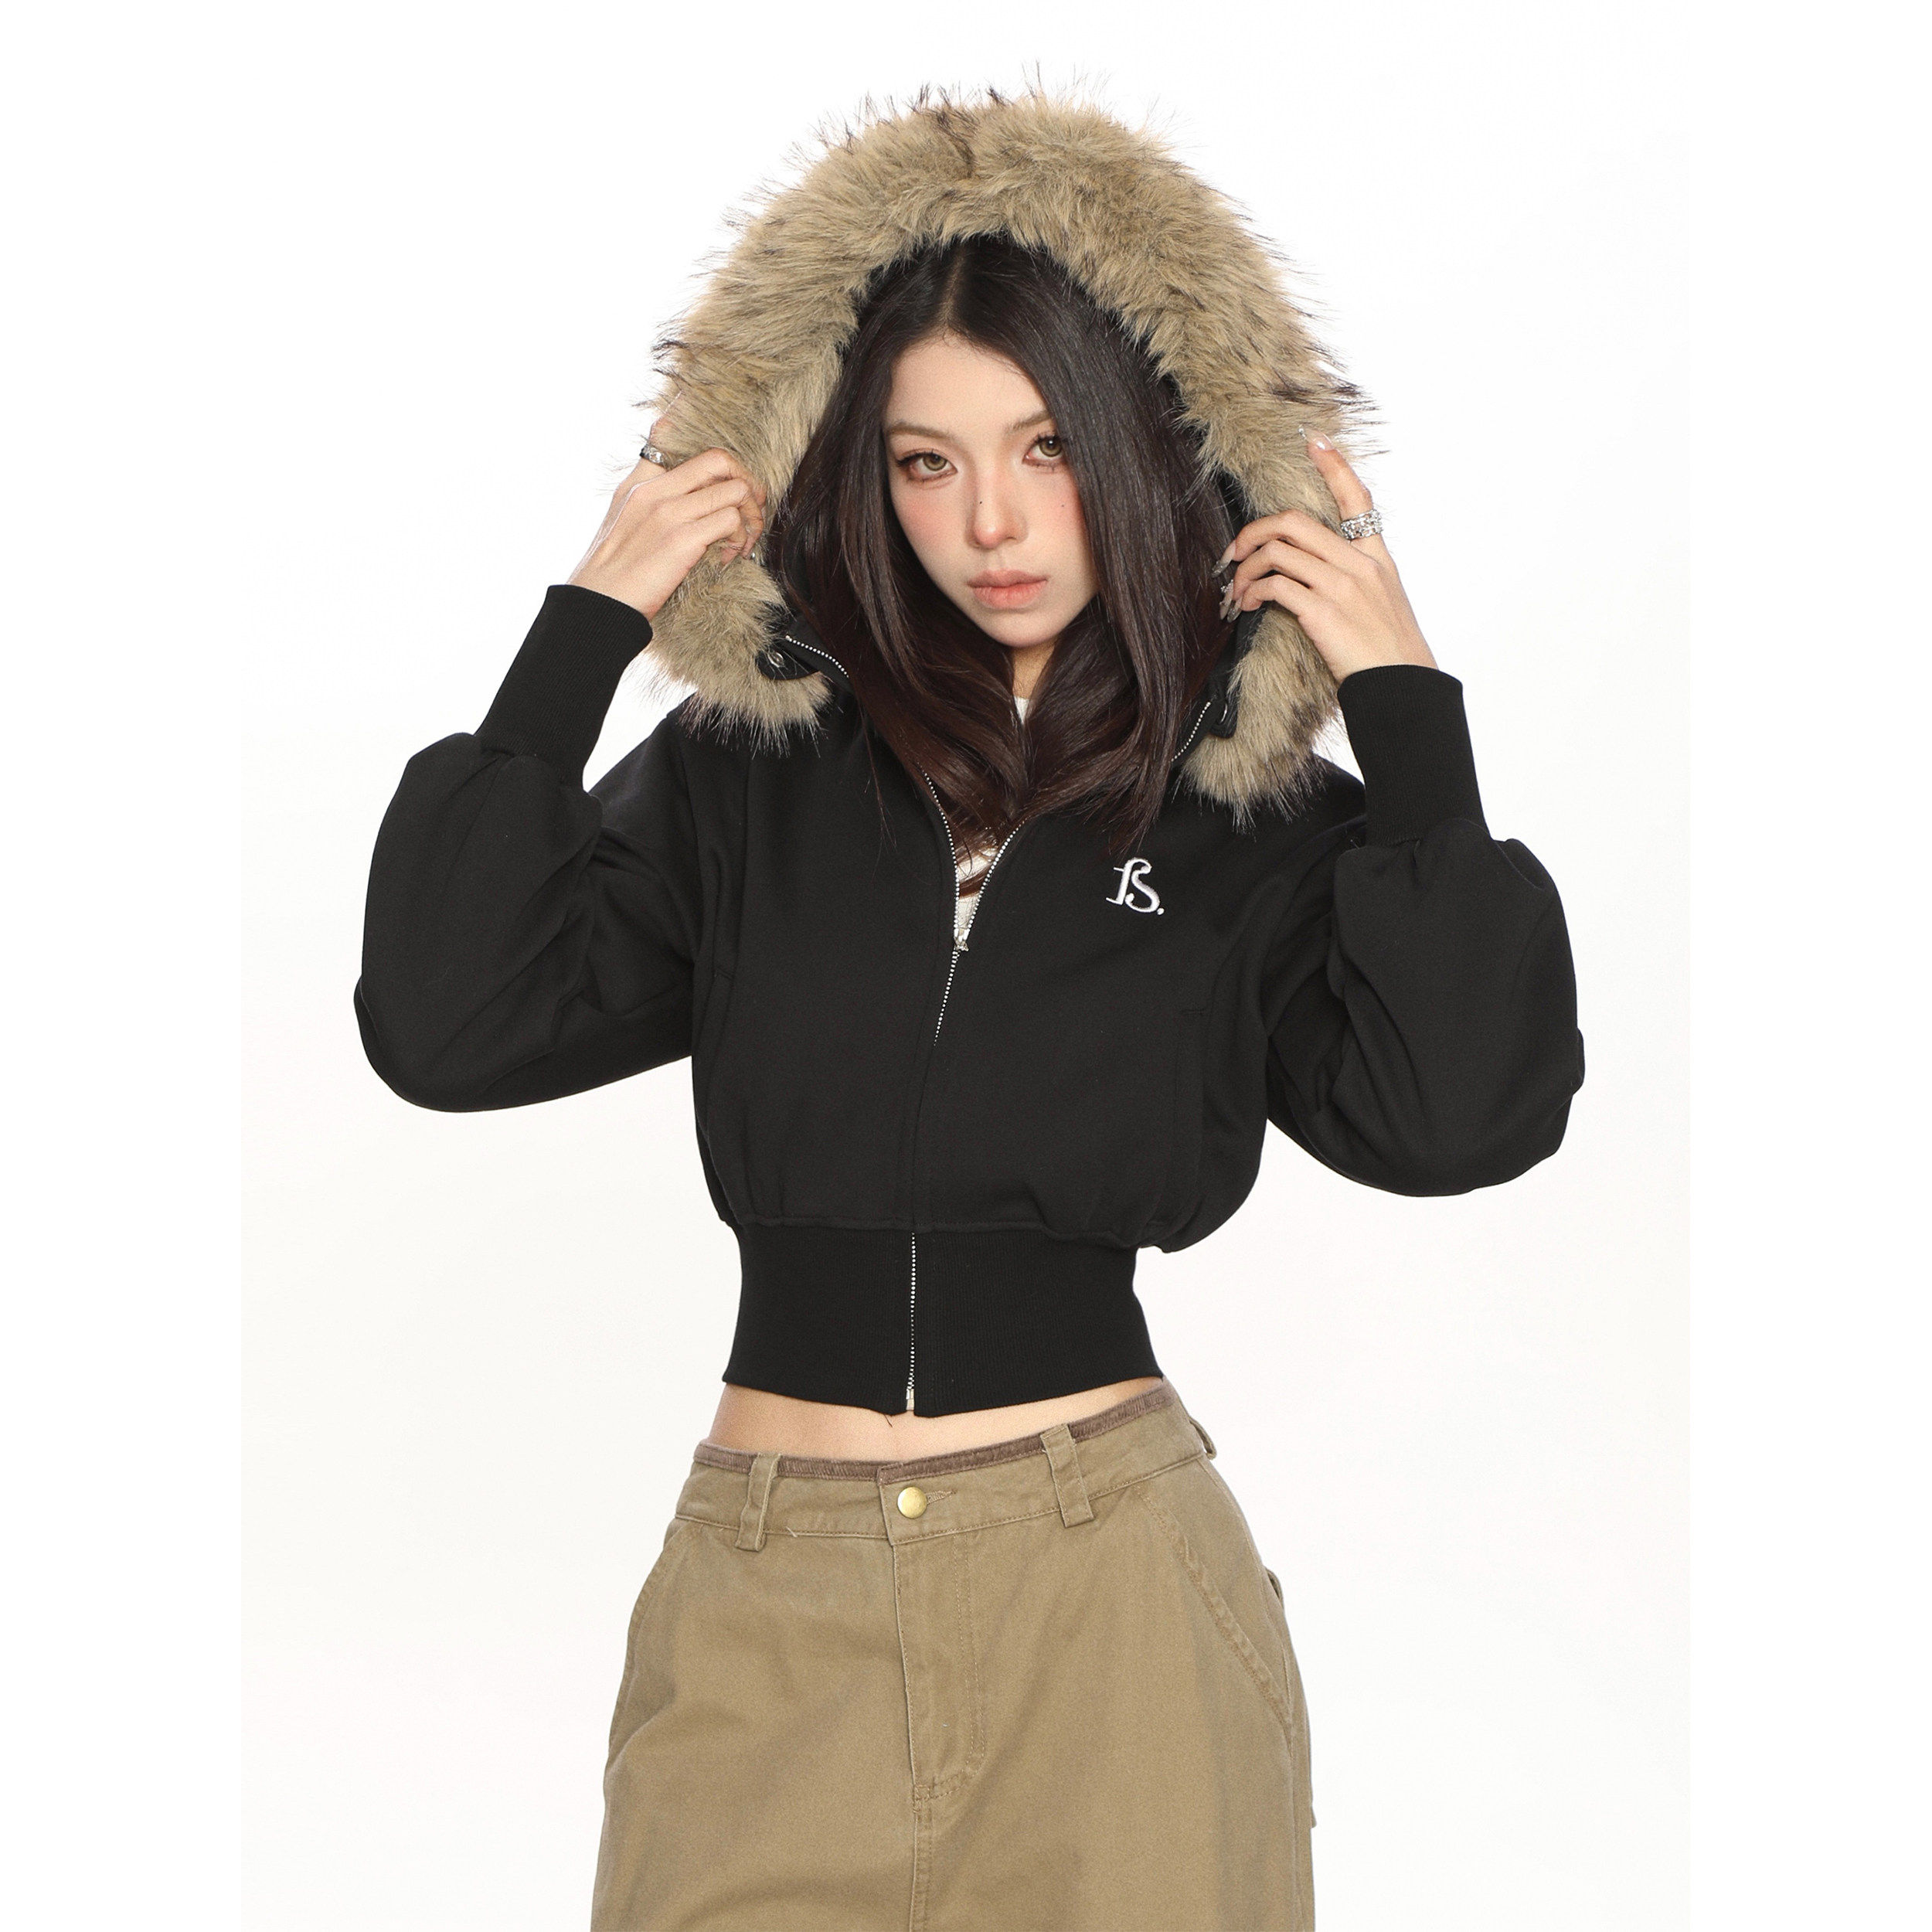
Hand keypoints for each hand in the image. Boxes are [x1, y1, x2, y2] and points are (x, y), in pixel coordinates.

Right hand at [567, 420, 766, 621]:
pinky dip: (739, 540)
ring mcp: (669, 513)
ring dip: (751, 518)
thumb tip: (681, 494)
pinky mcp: (682, 539)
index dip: (694, 420)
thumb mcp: (622, 521)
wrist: (599, 604)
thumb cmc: (614, 573)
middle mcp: (654, 490)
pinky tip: (727, 557)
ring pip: (736, 490)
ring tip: (741, 542)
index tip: (716, 443)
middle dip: (746, 482)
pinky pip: (732, 521)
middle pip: (719, 459)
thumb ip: (647, 499)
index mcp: (639, 483)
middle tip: (749, 510)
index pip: (666, 431)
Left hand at [1217, 432, 1436, 682]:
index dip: (1334, 465)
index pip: (1357, 498)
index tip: (1313, 440)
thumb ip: (1355, 579)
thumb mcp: (1384, 603)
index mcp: (1376, 557)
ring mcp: (1341, 586)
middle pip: (1295, 521)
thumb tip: (1317, 574)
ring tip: (1237, 590)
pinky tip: (1248, 605)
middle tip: (1235, 552)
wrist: (1402, 686)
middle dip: (1254, 531)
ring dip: (1246, 569)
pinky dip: (1252, 592)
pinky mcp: (1322, 612)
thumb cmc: (1389, 652)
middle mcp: (1359, 564)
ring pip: (1277, 551)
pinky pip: (1275, 586)